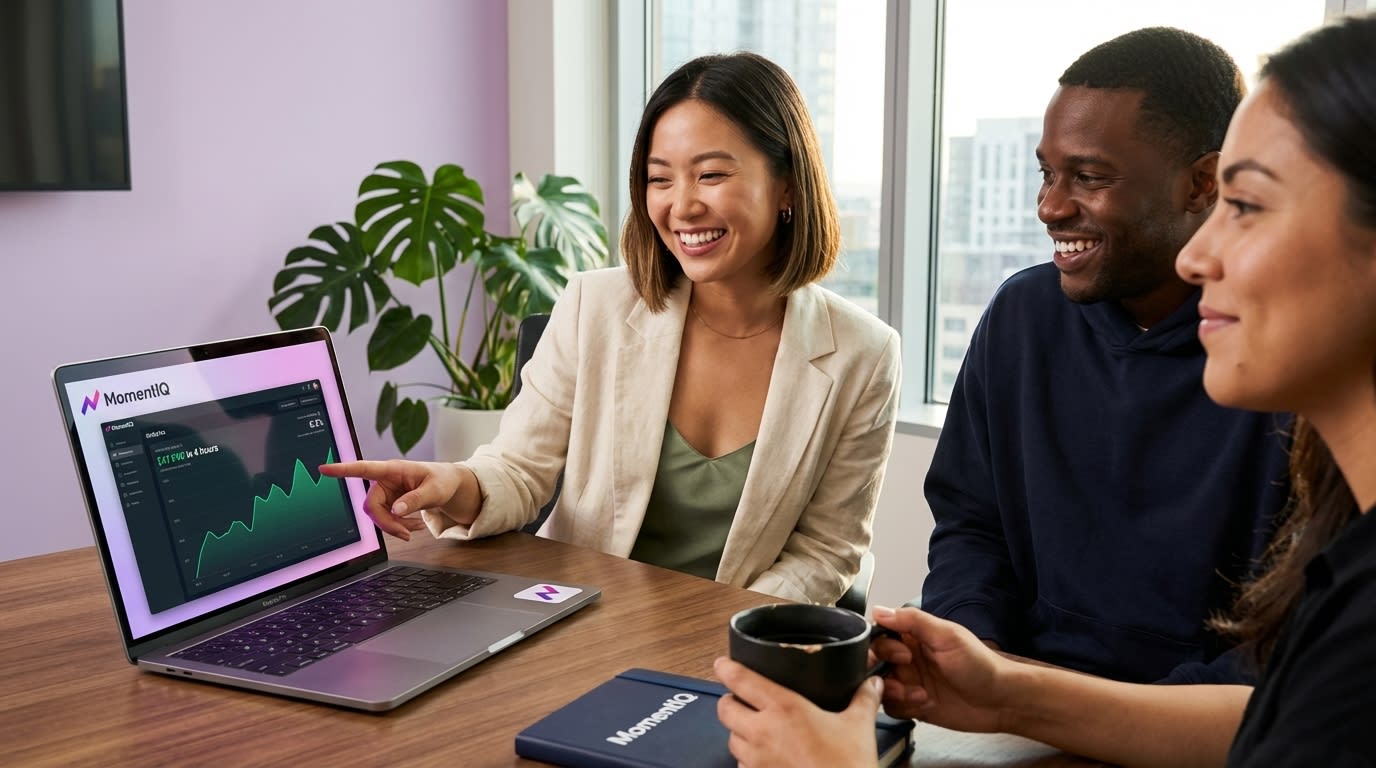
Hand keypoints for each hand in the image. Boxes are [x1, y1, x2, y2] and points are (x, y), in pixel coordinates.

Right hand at [319, 459, 471, 539]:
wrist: (449, 485)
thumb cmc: (442, 480)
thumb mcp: (435, 490)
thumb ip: (416, 499)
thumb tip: (395, 510)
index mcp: (393, 469)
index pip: (364, 469)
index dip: (343, 470)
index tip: (324, 469)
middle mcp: (385, 480)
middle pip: (371, 505)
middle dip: (387, 522)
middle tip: (406, 534)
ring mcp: (386, 492)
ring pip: (377, 516)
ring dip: (395, 526)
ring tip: (416, 528)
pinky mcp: (389, 503)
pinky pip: (386, 519)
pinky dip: (399, 526)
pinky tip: (414, 526)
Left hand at [714, 657, 879, 767]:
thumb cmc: (847, 766)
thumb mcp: (859, 726)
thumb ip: (864, 700)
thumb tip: (873, 684)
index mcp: (784, 709)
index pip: (741, 680)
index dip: (727, 668)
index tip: (722, 664)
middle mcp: (763, 732)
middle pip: (725, 709)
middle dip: (730, 702)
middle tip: (740, 699)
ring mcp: (756, 760)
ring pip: (732, 739)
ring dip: (739, 732)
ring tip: (755, 731)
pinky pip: (741, 766)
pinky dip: (748, 760)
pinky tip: (764, 759)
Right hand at [872, 605, 1010, 732]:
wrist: (1002, 701)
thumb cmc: (982, 665)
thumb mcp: (947, 636)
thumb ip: (913, 621)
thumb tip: (879, 611)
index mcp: (915, 636)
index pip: (880, 635)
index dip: (882, 645)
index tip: (901, 654)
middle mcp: (909, 658)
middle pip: (875, 661)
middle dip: (883, 670)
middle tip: (903, 674)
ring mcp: (911, 682)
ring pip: (880, 686)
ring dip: (893, 691)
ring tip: (917, 693)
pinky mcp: (914, 705)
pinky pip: (891, 707)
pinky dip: (902, 706)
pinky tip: (924, 703)